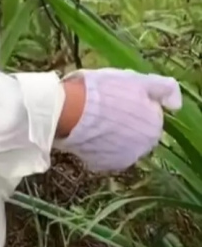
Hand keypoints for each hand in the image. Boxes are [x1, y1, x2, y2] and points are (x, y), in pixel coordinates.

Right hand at [57, 68, 181, 172]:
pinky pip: (103, 154)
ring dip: (111, 135)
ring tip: (92, 120)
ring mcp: (122, 159)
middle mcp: (143, 148)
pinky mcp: (102, 166)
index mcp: (154, 126)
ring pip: (119, 144)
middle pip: (135, 131)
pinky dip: (97, 146)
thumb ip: (164, 89)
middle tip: (104, 107)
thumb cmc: (104, 91)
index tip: (117, 95)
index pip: (148, 113)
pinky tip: (87, 133)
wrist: (70, 110)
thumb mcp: (138, 80)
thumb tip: (176, 105)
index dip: (132, 101)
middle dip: (123, 121)